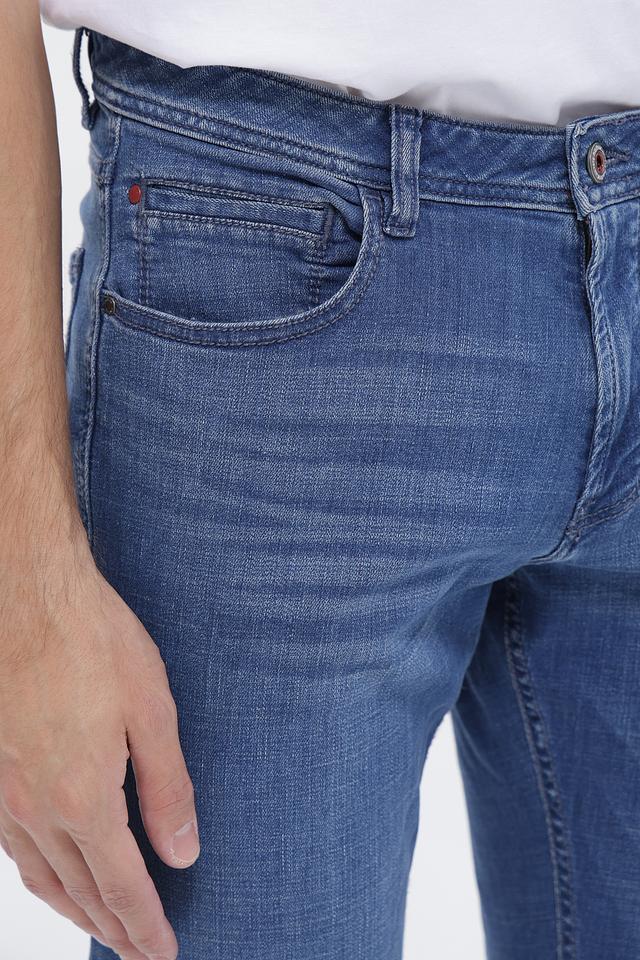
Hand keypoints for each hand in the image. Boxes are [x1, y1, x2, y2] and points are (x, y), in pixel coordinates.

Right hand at [0, 540, 198, 959]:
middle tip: (139, 952)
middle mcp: (36, 808)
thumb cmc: (92, 641)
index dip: (145, 925)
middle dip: (113, 927)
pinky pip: (14, 846)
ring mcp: (4, 792)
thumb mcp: (151, 709)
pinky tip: (52, 870)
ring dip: (73, 908)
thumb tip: (185, 852)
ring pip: (40, 875)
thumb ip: (168, 787)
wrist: (25, 594)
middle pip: (78, 891)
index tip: (164, 954)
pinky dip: (40, 874)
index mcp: (83, 796)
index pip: (121, 885)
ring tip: (100, 926)